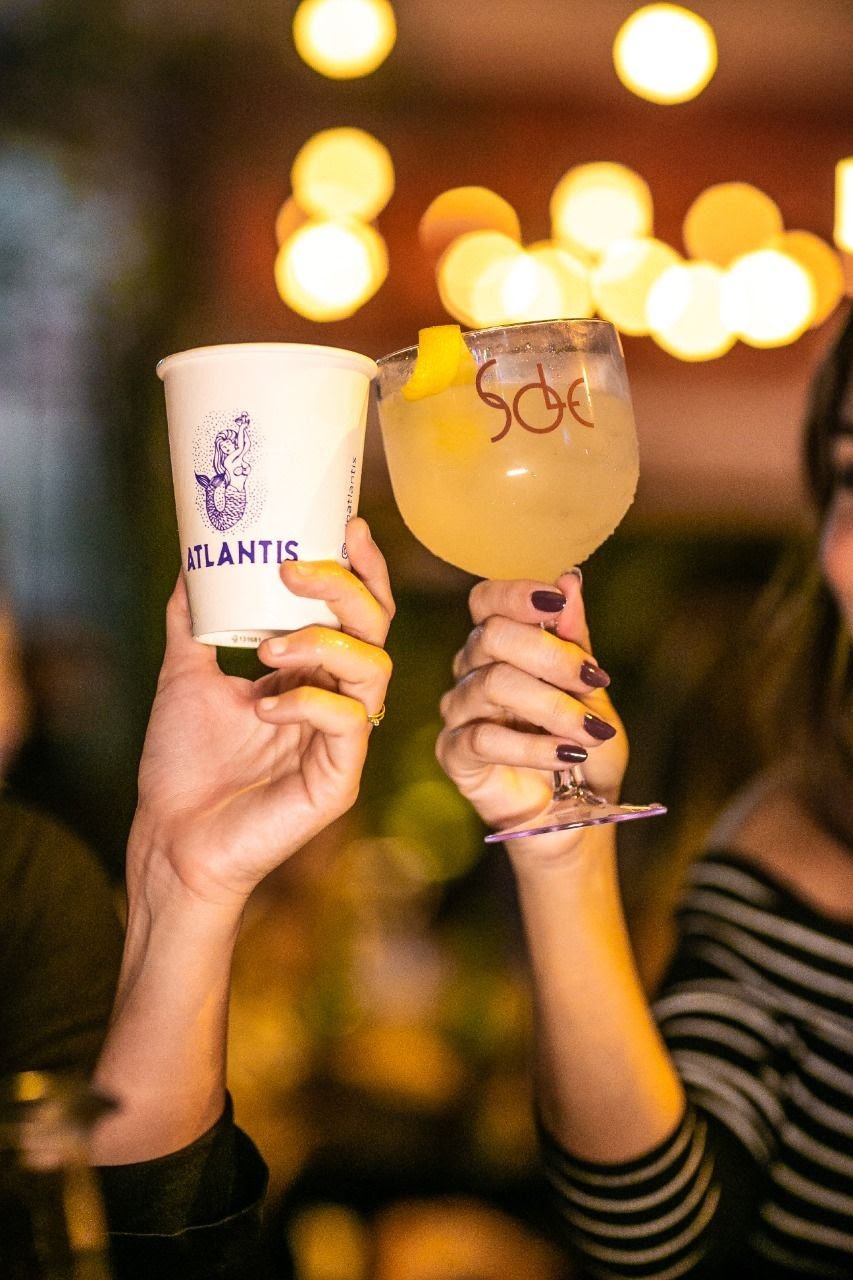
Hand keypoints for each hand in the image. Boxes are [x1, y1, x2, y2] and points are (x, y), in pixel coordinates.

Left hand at [130, 517, 393, 907]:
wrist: (171, 838)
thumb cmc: (183, 766)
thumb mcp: (184, 675)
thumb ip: (193, 620)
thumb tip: (190, 560)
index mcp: (313, 676)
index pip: (357, 614)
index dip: (361, 570)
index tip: (343, 526)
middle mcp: (338, 702)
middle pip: (376, 630)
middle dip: (344, 589)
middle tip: (293, 568)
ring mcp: (343, 742)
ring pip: (375, 671)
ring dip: (323, 644)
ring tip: (269, 647)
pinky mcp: (339, 779)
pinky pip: (348, 724)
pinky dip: (308, 703)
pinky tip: (263, 707)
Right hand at [436, 571, 627, 837]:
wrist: (577, 814)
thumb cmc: (582, 747)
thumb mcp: (590, 690)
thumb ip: (575, 638)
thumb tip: (569, 579)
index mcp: (499, 646)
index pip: (486, 600)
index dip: (516, 594)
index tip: (557, 602)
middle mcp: (471, 671)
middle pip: (490, 636)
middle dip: (550, 654)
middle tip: (594, 679)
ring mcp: (459, 712)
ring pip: (493, 685)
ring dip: (553, 706)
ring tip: (592, 732)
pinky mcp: (454, 754)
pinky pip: (484, 738)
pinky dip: (535, 746)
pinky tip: (568, 755)